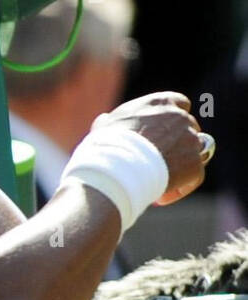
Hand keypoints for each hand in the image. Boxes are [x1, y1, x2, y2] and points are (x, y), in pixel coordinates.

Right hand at [93, 92, 208, 206]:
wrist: (116, 168)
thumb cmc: (105, 147)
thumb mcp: (104, 127)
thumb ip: (112, 122)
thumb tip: (104, 122)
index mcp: (161, 102)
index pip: (179, 104)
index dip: (172, 122)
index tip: (161, 136)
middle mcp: (180, 117)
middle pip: (189, 128)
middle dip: (177, 145)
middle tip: (157, 164)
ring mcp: (191, 140)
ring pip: (195, 152)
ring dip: (180, 165)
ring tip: (158, 182)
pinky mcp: (194, 164)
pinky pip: (194, 176)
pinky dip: (180, 187)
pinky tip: (161, 197)